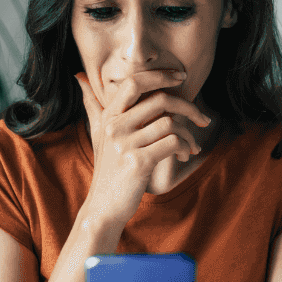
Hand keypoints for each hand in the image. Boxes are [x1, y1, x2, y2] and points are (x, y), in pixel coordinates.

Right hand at [74, 70, 211, 227]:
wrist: (104, 206)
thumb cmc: (107, 169)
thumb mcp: (97, 134)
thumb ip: (92, 105)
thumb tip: (79, 76)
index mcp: (109, 116)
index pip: (135, 82)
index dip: (161, 76)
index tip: (181, 77)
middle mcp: (115, 127)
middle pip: (160, 100)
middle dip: (189, 107)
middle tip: (202, 118)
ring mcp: (125, 144)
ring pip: (170, 123)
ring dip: (189, 135)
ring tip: (190, 146)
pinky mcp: (138, 162)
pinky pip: (172, 143)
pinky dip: (184, 148)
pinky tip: (183, 156)